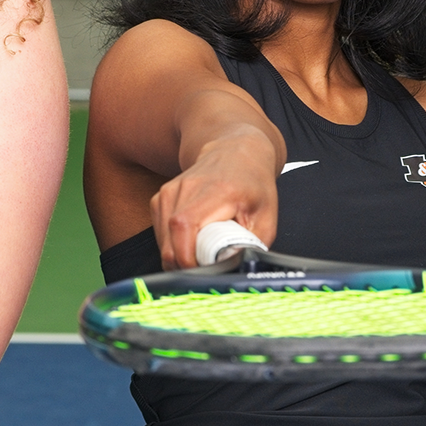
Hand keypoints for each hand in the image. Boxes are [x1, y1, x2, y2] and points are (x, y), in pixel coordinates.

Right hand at [150, 136, 278, 269]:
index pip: (184, 228)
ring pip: (162, 243)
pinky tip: (192, 240)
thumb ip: (251, 246)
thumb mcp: (266, 218)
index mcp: (217, 191)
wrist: (235, 153)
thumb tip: (236, 271)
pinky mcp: (159, 199)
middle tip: (208, 268)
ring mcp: (169, 192)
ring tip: (203, 251)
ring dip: (179, 257)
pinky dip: (173, 246)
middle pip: (170, 242)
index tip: (206, 272)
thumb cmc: (253, 185)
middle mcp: (187, 188)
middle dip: (185, 266)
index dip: (188, 259)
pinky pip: (160, 235)